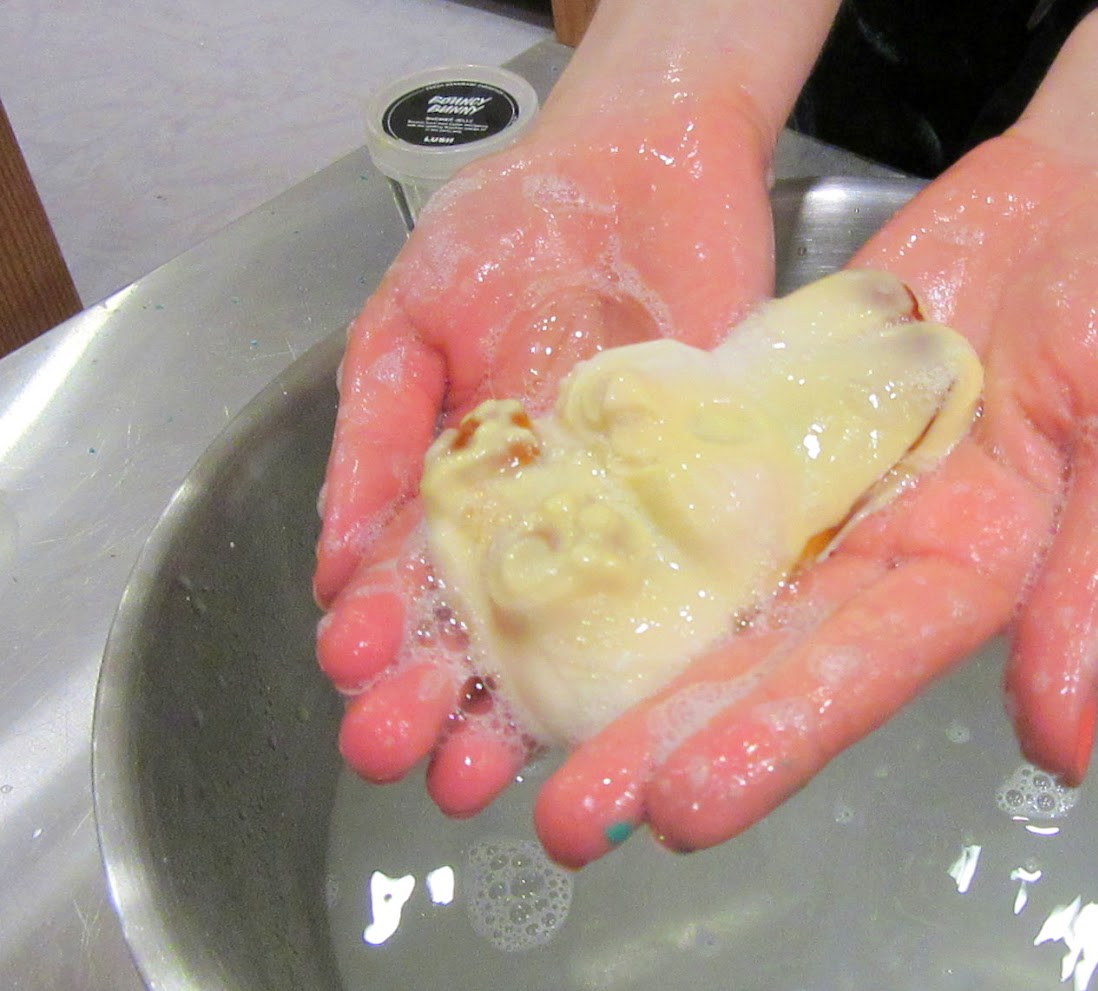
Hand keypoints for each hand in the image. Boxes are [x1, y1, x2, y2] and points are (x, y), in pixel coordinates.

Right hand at [313, 98, 778, 816]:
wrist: (647, 158)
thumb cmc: (517, 223)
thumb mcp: (415, 315)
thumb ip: (376, 427)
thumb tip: (330, 558)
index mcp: (464, 482)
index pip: (415, 578)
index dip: (385, 634)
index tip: (357, 683)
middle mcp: (547, 516)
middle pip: (492, 624)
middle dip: (446, 695)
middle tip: (412, 760)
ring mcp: (630, 511)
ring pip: (582, 626)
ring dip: (531, 700)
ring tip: (489, 769)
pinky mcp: (712, 492)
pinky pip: (685, 576)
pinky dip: (655, 640)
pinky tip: (618, 700)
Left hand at [531, 130, 1097, 866]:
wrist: (1095, 193)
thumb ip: (1094, 591)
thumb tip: (1059, 751)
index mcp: (974, 574)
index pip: (866, 672)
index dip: (779, 737)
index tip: (688, 806)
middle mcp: (885, 551)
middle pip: (765, 654)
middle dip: (672, 735)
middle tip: (575, 820)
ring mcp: (827, 486)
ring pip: (714, 581)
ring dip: (630, 653)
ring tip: (532, 727)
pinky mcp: (780, 417)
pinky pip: (696, 476)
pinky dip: (628, 526)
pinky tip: (547, 574)